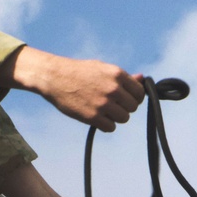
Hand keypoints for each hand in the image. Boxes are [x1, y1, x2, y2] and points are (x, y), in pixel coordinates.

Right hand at [0, 47, 144, 131]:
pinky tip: (97, 118)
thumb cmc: (79, 72)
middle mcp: (113, 89)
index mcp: (117, 74)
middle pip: (133, 107)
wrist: (55, 78)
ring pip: (124, 118)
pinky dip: (106, 125)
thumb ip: (123, 77)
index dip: (134, 97)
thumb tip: (142, 79)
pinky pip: (111, 127)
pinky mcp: (93, 117)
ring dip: (115, 117)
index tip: (126, 99)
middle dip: (124, 108)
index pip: (139, 92)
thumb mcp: (102, 68)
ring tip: (104, 111)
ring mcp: (103, 104)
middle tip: (112, 105)